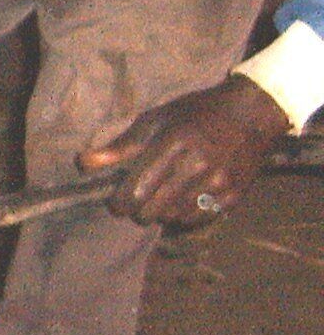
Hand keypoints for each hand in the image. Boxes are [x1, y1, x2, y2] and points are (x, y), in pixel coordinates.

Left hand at [76, 74, 290, 225]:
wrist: (252, 114)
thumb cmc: (195, 114)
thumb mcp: (155, 120)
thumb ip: (120, 146)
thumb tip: (83, 164)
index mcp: (171, 145)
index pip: (134, 193)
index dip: (118, 203)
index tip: (116, 200)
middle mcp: (196, 166)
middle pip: (150, 212)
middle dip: (136, 211)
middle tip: (136, 201)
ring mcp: (217, 183)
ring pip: (171, 219)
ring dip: (159, 213)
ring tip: (160, 197)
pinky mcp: (233, 195)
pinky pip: (196, 220)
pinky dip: (183, 216)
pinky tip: (181, 201)